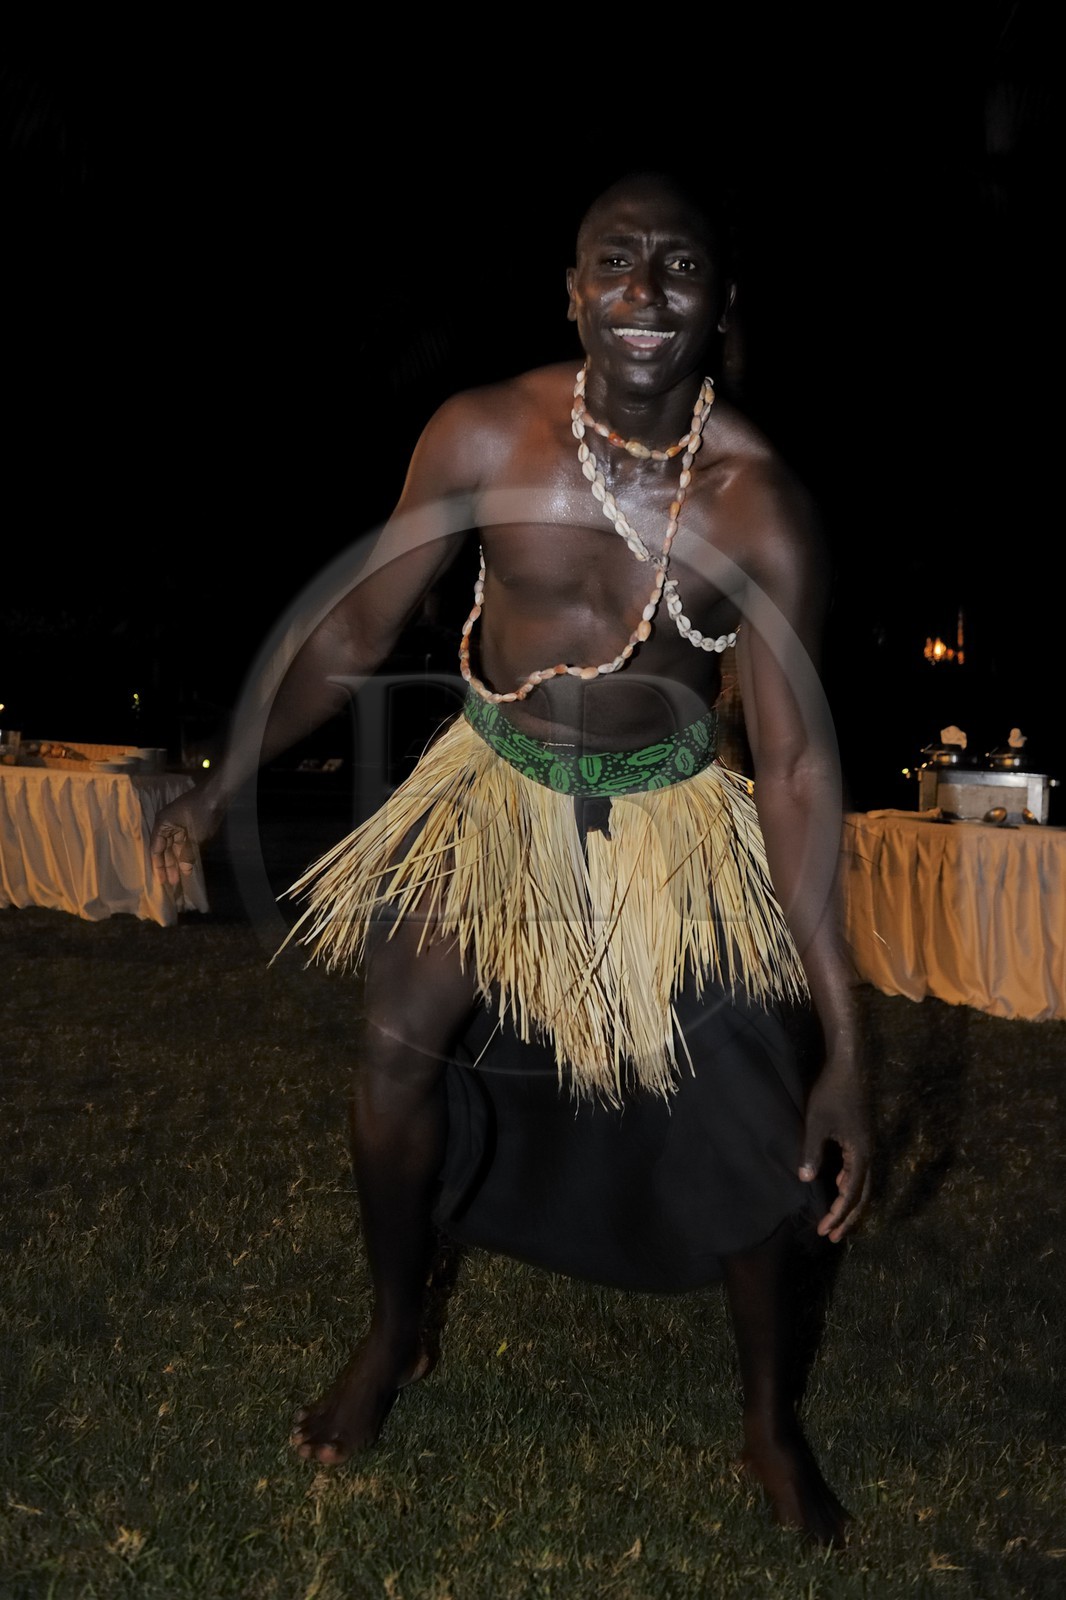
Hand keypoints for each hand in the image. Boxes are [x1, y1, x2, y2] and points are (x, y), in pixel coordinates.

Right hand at [150, 787, 221, 891]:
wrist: (217, 794)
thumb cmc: (202, 812)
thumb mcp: (194, 835)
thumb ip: (187, 853)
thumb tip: (185, 870)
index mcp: (162, 824)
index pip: (156, 849)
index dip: (159, 865)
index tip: (162, 880)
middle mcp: (167, 825)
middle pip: (165, 849)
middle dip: (169, 865)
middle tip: (172, 883)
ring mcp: (179, 825)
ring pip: (175, 847)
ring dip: (178, 861)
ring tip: (180, 877)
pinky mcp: (190, 826)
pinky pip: (185, 842)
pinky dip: (186, 853)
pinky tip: (188, 865)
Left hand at [799, 1059, 871, 1243]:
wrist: (848, 1066)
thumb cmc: (830, 1093)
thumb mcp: (817, 1123)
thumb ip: (811, 1152)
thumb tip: (805, 1180)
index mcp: (860, 1154)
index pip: (851, 1194)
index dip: (838, 1215)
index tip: (824, 1231)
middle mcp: (869, 1153)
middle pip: (863, 1194)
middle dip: (848, 1217)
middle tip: (833, 1237)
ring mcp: (867, 1145)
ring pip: (863, 1183)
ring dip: (850, 1202)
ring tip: (837, 1219)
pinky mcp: (862, 1137)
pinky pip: (859, 1168)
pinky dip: (851, 1183)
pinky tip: (838, 1183)